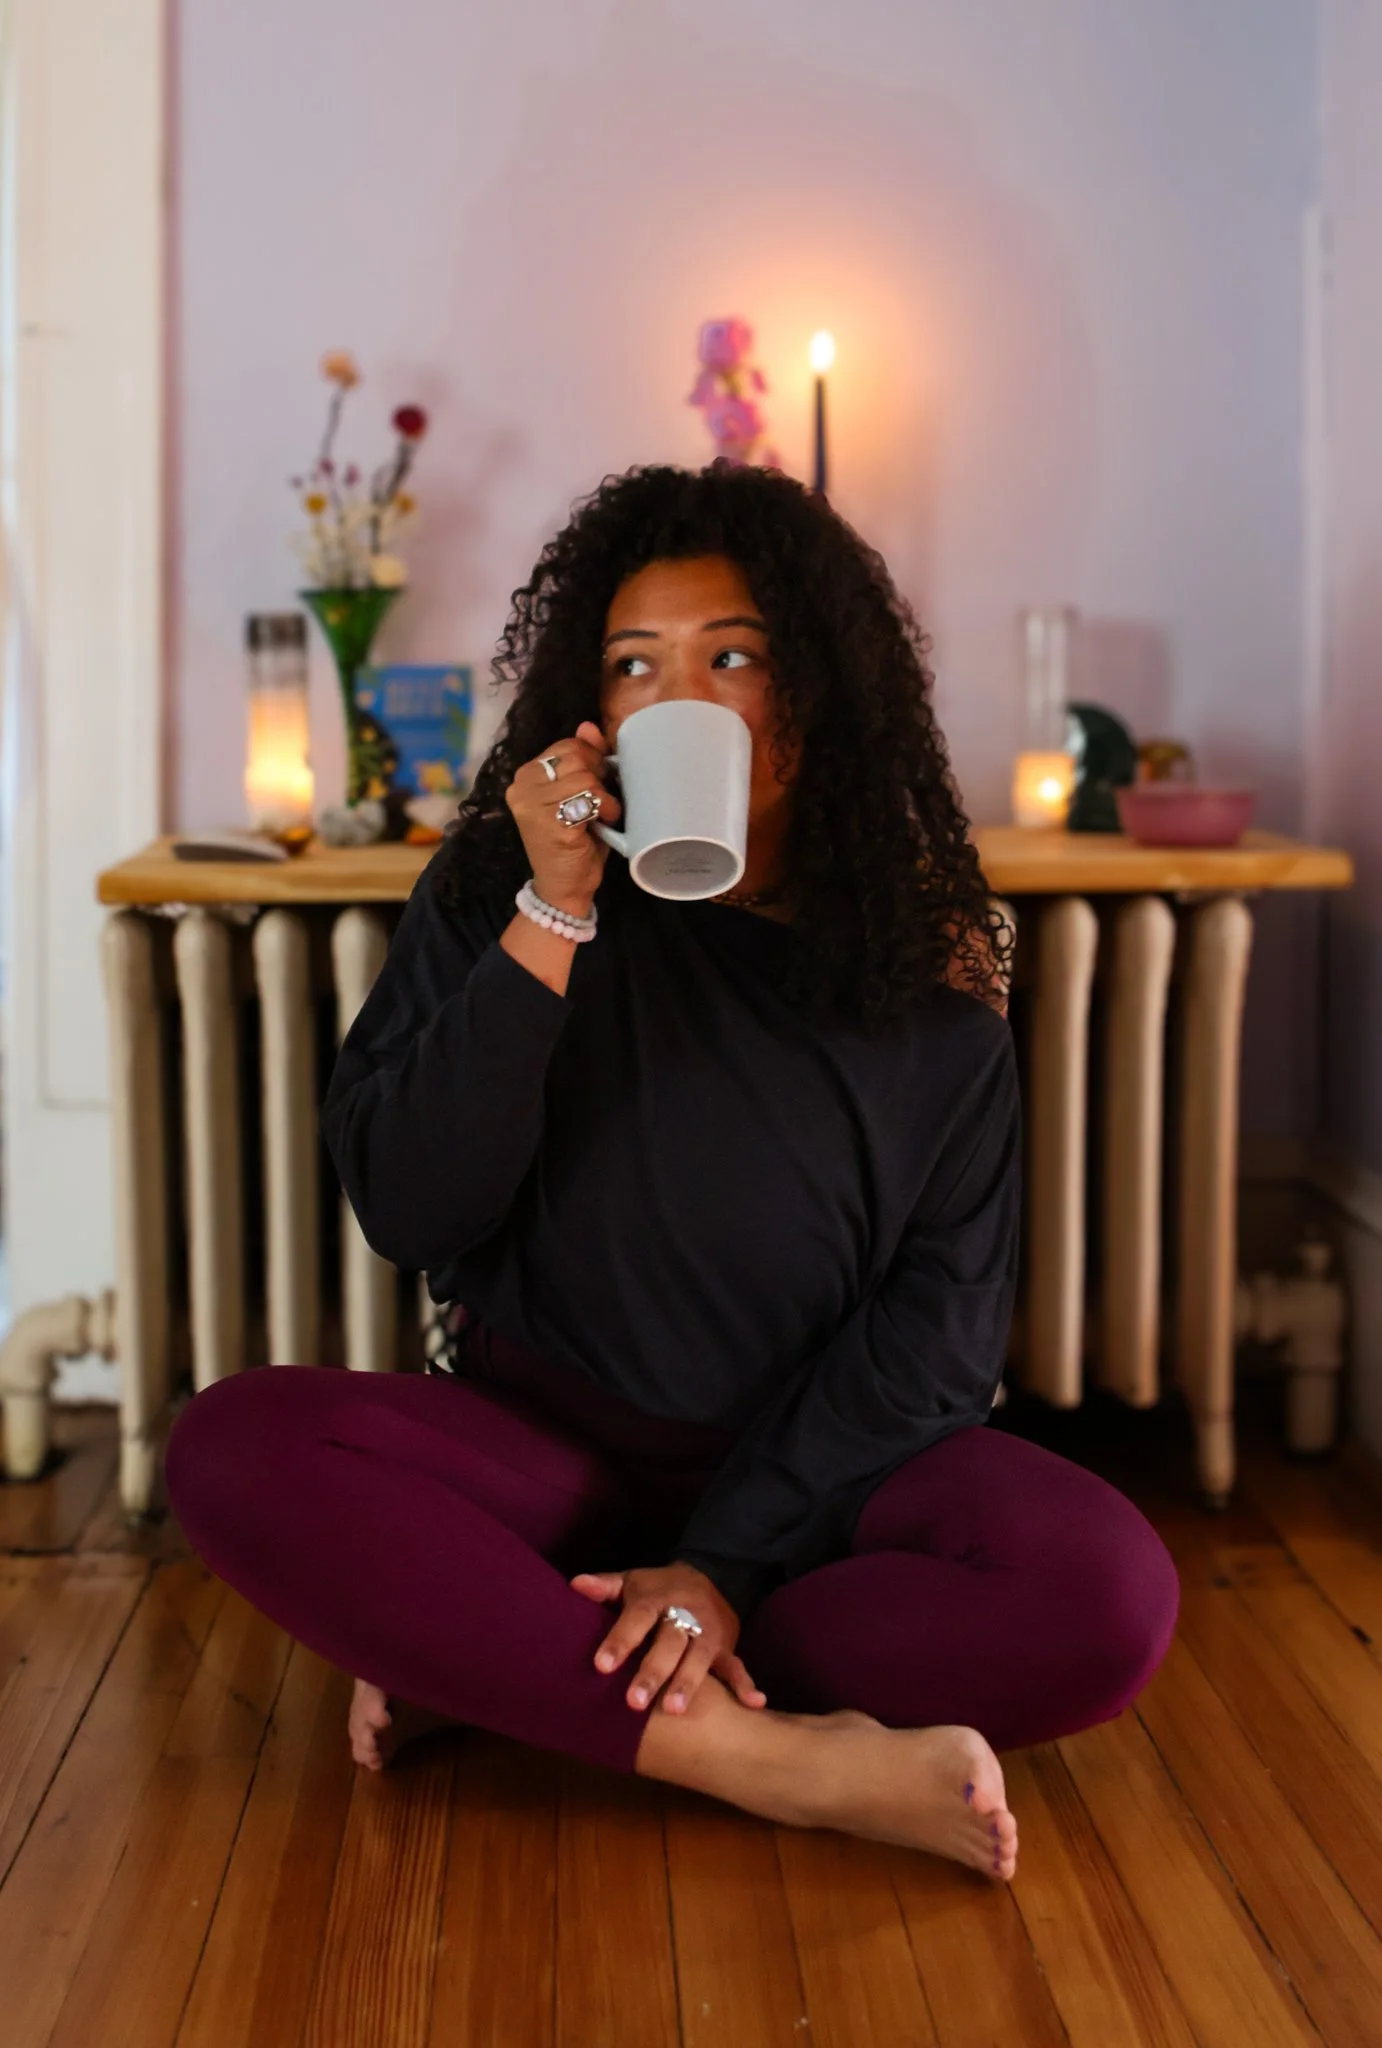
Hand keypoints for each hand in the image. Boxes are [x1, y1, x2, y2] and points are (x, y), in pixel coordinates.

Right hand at [505, 721, 621, 915]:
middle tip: (602, 801)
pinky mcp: (550, 823)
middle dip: (599, 777)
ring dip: (605, 796)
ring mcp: (532, 806)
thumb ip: (583, 758)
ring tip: (604, 815)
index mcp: (525, 776)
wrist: (564, 888)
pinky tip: (604, 823)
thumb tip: (588, 726)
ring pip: (585, 777)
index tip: (597, 784)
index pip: (566, 745)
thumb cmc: (574, 841)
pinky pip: (589, 798)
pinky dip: (605, 809)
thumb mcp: (578, 794)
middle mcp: (521, 787)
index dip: (591, 760)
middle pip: (577, 758)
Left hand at [570, 1562, 766, 1714]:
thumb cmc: (657, 1590)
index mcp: (655, 1599)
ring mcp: (707, 1632)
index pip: (636, 1618)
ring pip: (699, 1657)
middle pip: (669, 1642)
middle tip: (634, 1703)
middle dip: (654, 1671)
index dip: (620, 1640)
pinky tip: (754, 1702)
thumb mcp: (631, 1582)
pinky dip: (746, 1683)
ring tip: (673, 1711)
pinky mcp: (726, 1647)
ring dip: (688, 1682)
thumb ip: (604, 1587)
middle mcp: (683, 1614)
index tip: (601, 1666)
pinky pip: (737, 1665)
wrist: (710, 1576)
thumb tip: (575, 1584)